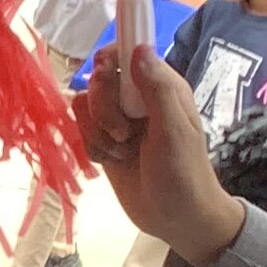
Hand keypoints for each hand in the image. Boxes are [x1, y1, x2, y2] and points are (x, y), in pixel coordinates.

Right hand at [82, 42, 249, 264]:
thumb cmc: (184, 174)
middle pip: (98, 81)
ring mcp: (120, 121)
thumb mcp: (173, 131)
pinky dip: (93, 148)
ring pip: (85, 106)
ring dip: (98, 132)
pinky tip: (113, 161)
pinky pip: (82, 131)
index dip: (110, 58)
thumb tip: (138, 47)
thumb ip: (156, 89)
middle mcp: (138, 99)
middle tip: (125, 133)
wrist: (176, 219)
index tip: (103, 72)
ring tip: (123, 151)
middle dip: (104, 108)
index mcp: (162, 86)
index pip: (127, 52)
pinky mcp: (105, 142)